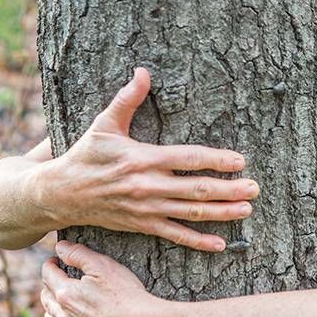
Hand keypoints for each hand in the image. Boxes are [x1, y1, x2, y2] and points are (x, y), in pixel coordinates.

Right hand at [32, 67, 257, 251]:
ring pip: (190, 213)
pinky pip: (174, 235)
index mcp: (143, 159)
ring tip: (247, 210)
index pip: (187, 158)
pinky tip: (220, 243)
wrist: (61, 193)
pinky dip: (198, 241)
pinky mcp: (142, 225)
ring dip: (221, 213)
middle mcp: (148, 186)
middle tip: (255, 188)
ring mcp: (147, 209)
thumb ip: (127, 99)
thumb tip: (142, 72)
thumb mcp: (104, 125)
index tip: (239, 160)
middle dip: (228, 189)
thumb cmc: (85, 155)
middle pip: (196, 189)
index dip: (216, 160)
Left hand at [41, 240, 166, 316]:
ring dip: (52, 311)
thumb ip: (78, 254)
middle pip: (46, 299)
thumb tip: (60, 247)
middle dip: (49, 286)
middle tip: (57, 279)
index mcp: (66, 293)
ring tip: (58, 304)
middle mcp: (64, 316)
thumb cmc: (125, 295)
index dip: (51, 264)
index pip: (48, 275)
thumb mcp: (104, 266)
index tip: (55, 259)